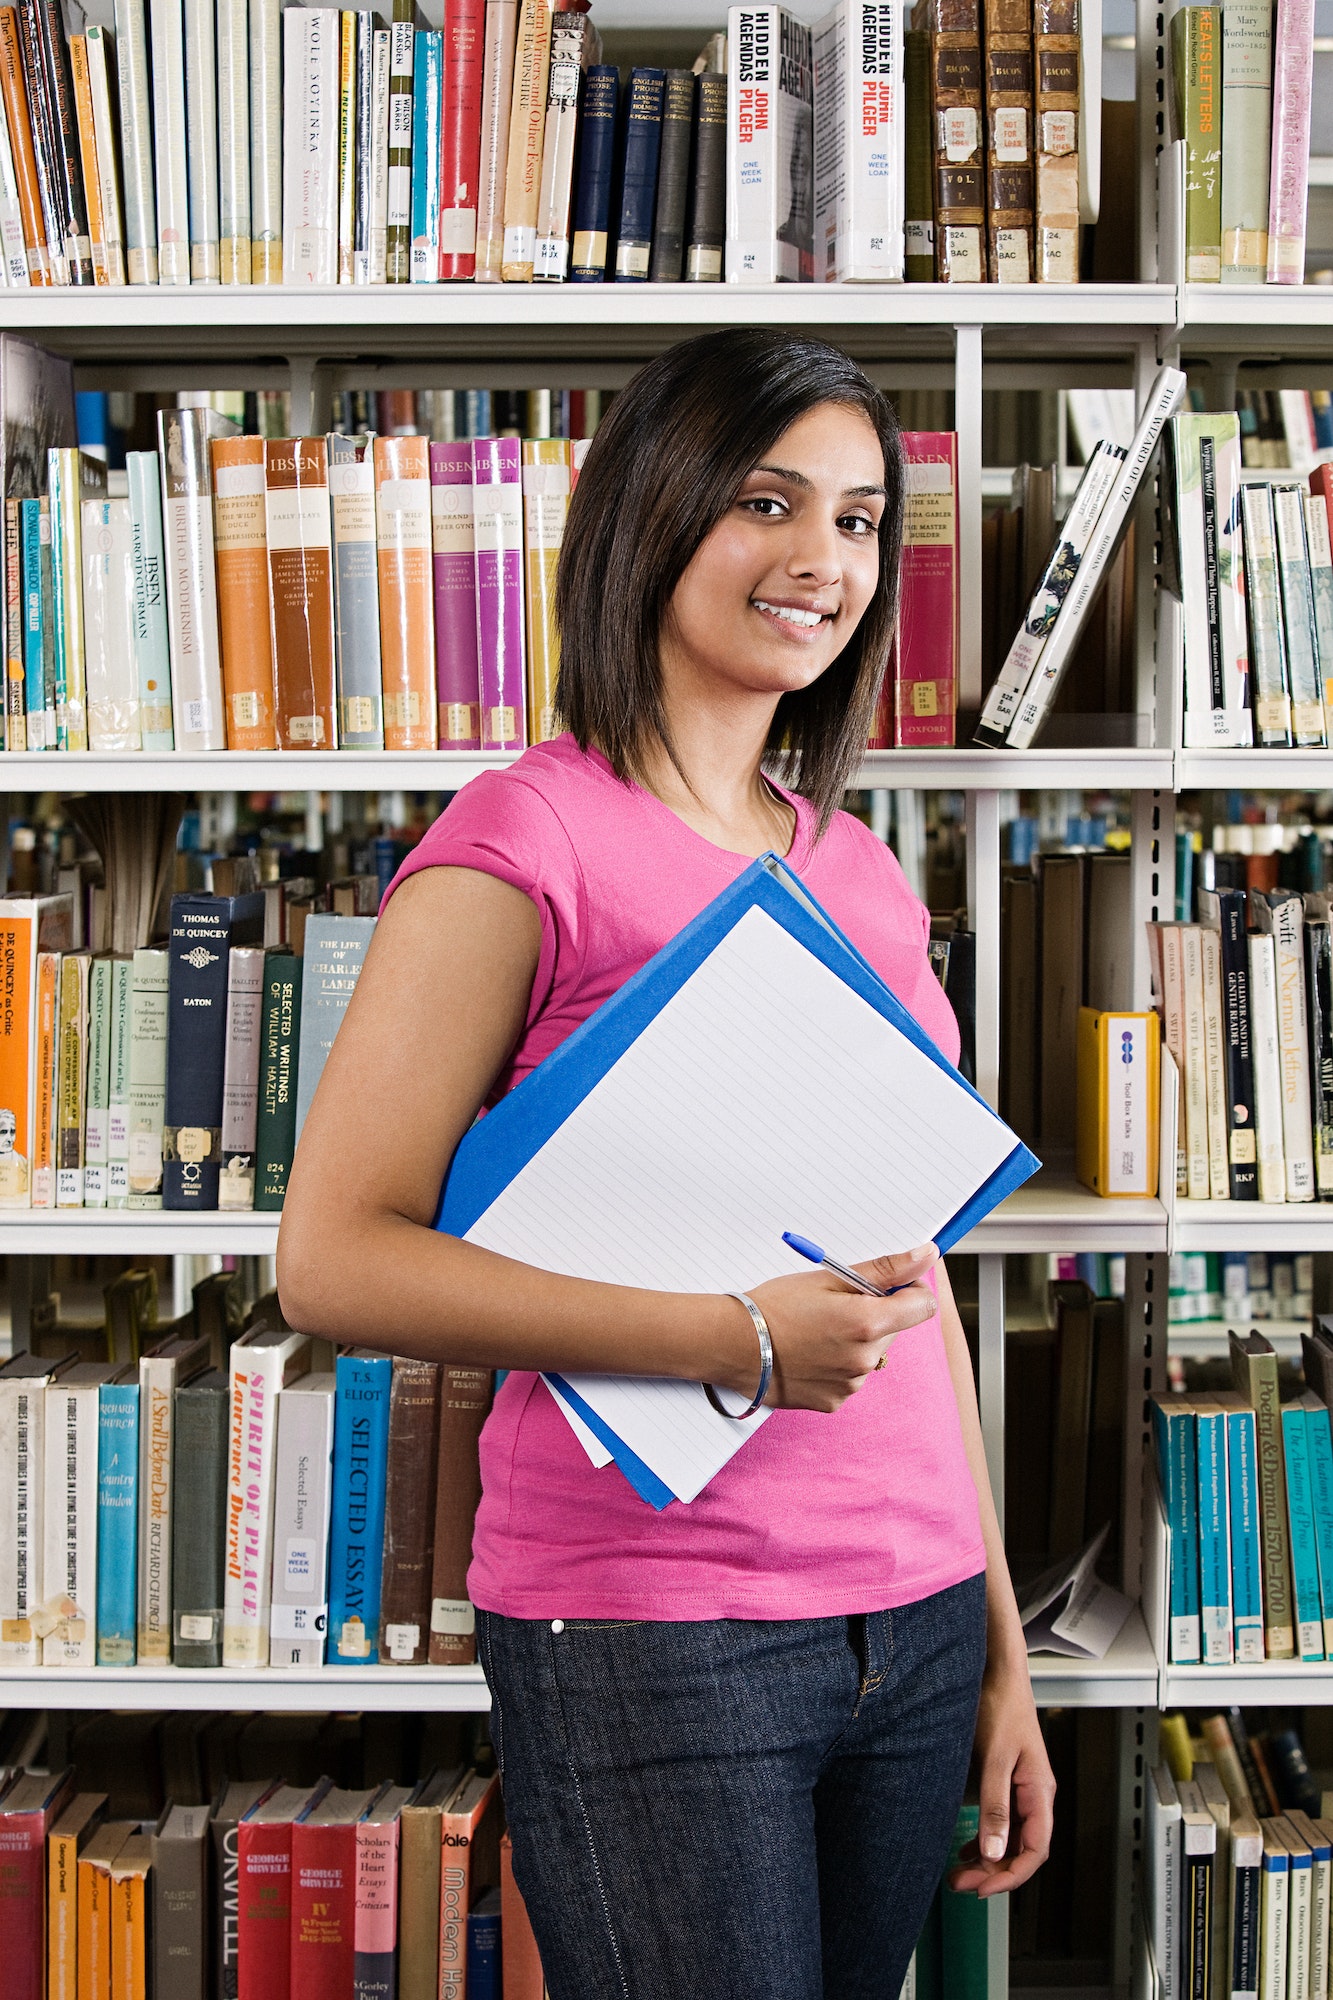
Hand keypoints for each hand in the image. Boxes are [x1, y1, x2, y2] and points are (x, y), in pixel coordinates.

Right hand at [733, 1244, 939, 1412]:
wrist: (732, 1345)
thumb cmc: (774, 1306)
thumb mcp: (829, 1278)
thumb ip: (884, 1270)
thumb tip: (926, 1256)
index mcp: (868, 1324)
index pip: (923, 1305)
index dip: (909, 1288)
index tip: (887, 1283)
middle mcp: (865, 1360)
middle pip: (894, 1329)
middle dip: (875, 1314)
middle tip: (834, 1304)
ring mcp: (850, 1386)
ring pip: (870, 1354)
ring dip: (855, 1340)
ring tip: (815, 1330)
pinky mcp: (833, 1402)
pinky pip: (849, 1377)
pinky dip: (836, 1364)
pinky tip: (809, 1352)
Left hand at [949, 1654, 1054, 1897]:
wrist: (995, 1669)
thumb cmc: (1001, 1704)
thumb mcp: (994, 1758)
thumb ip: (995, 1805)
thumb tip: (993, 1850)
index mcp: (1039, 1791)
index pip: (1035, 1850)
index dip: (1011, 1875)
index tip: (982, 1887)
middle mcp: (1033, 1793)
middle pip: (1021, 1849)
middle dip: (993, 1872)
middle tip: (961, 1883)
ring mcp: (1019, 1787)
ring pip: (1009, 1837)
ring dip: (987, 1858)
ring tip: (959, 1871)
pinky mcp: (1004, 1778)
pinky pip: (1000, 1820)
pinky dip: (984, 1838)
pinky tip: (966, 1846)